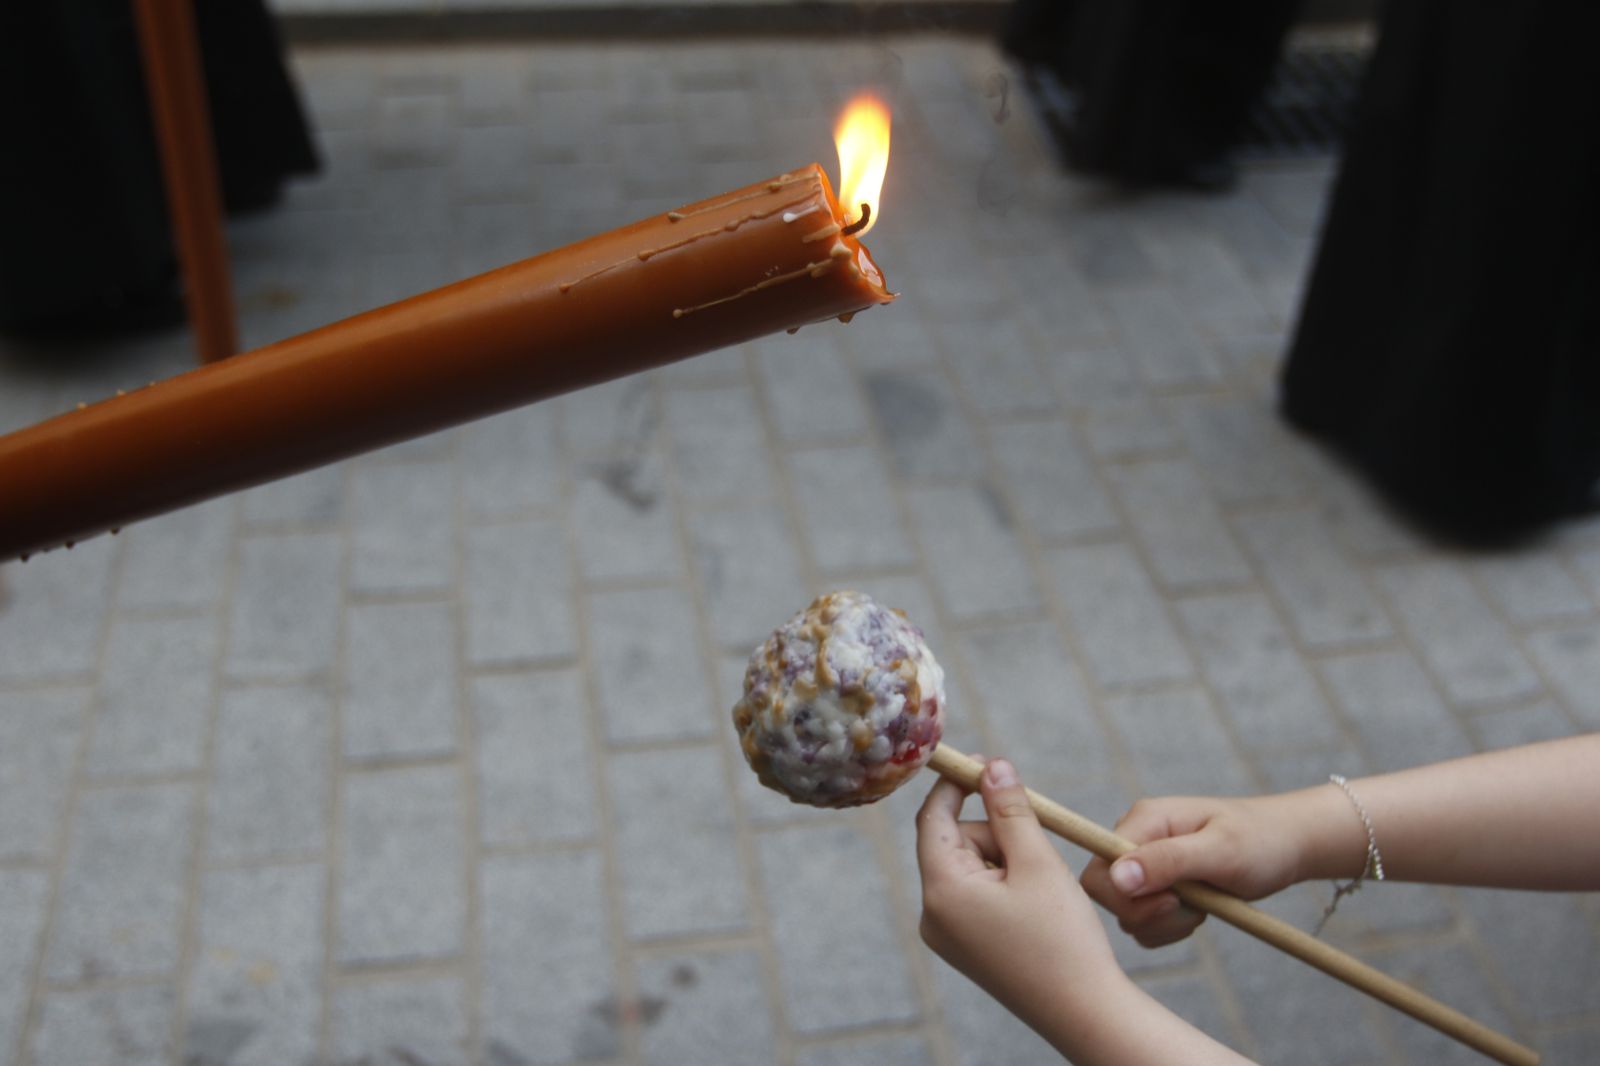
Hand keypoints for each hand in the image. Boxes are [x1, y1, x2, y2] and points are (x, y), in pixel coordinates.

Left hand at [916, 758, 1123, 1013]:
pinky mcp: (965, 947)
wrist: (1084, 1011)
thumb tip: (991, 765)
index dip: (957, 785)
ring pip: (969, 866)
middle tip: (1038, 845)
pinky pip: (974, 894)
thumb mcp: (1037, 861)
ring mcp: (946, 935)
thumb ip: (1010, 808)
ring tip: (1042, 887)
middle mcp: (932, 914)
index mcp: (942, 891)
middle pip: (954, 841)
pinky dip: (1003, 883)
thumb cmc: (1063, 937)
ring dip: (1004, 858)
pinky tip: (1035, 903)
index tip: (985, 761)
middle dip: (996, 831)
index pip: (933, 818)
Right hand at [1080, 794, 1316, 947]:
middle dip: (1148, 915)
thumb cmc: (1260, 841)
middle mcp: (1135, 840)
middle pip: (1107, 896)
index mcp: (1143, 821)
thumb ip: (1168, 861)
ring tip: (1203, 906)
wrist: (1287, 845)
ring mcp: (1144, 863)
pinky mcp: (1156, 885)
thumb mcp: (1221, 851)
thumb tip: (1116, 878)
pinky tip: (1198, 911)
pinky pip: (1144, 922)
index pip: (1098, 871)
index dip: (1123, 899)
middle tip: (1193, 909)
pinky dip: (1170, 928)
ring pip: (1126, 914)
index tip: (1173, 902)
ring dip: (1165, 924)